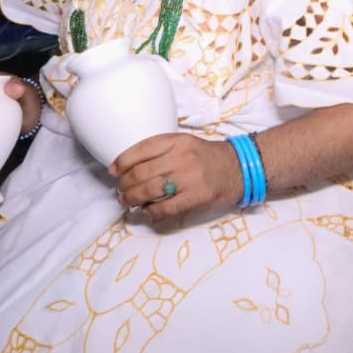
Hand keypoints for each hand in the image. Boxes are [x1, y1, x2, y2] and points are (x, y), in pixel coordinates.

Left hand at [112, 133, 240, 219]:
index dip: (122, 162)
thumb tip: (129, 168)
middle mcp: (182, 157)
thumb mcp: (185, 143)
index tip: (114, 171)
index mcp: (178, 141)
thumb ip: (160, 151)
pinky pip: (165, 207)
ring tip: (127, 201)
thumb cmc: (206, 157)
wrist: (238, 168)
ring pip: (149, 191)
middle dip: (125, 184)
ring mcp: (189, 178)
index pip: (141, 150)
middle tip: (120, 190)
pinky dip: (151, 211)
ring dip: (133, 198)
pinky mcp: (196, 197)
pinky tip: (147, 210)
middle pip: (141, 173)